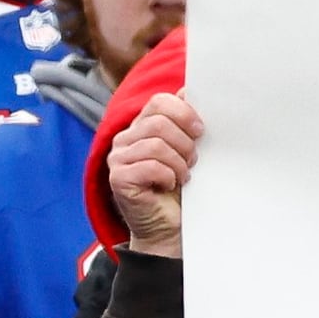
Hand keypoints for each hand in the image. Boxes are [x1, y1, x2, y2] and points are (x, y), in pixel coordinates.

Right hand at [104, 90, 202, 252]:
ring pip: (155, 144)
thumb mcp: (186, 150)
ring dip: (178, 162)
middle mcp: (125, 139)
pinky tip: (169, 185)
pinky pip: (150, 166)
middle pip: (158, 122)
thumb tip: (189, 89)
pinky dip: (168, 175)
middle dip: (184, 142)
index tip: (200, 131)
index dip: (184, 113)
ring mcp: (117, 159)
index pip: (159, 102)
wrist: (170, 228)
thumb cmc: (179, 189)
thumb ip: (184, 122)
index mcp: (140, 126)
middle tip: (192, 160)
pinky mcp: (117, 179)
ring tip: (182, 175)